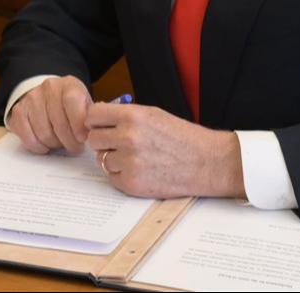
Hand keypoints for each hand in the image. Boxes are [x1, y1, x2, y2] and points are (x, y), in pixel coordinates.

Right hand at [7, 75, 90, 154]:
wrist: (49, 97)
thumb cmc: (71, 106)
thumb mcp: (86, 106)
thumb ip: (90, 118)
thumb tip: (93, 134)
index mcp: (69, 84)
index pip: (72, 101)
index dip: (78, 124)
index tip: (83, 139)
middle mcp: (48, 87)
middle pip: (58, 123)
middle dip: (70, 142)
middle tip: (75, 147)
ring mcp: (31, 98)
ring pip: (44, 134)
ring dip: (55, 145)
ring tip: (61, 141)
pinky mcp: (18, 112)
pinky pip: (28, 138)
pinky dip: (39, 147)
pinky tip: (45, 143)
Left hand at [85, 102, 244, 198]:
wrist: (207, 162)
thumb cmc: (181, 136)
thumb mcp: (153, 114)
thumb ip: (124, 115)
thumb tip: (96, 116)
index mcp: (132, 116)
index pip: (92, 115)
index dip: (96, 121)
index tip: (101, 125)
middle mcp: (127, 138)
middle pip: (93, 139)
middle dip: (104, 141)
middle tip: (120, 143)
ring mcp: (129, 162)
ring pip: (102, 159)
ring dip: (114, 159)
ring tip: (137, 157)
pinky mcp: (132, 184)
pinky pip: (112, 177)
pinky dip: (122, 175)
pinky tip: (141, 170)